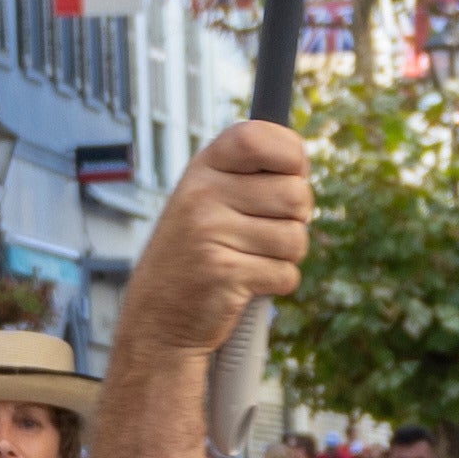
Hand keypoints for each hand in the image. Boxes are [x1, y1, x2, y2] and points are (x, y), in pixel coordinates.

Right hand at [154, 118, 313, 336]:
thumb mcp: (206, 200)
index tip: (289, 175)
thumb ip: (248, 176)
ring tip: (251, 259)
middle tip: (264, 233)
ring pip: (296, 237)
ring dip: (285, 256)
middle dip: (294, 219)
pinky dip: (277, 284)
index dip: (291, 156)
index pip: (258, 137)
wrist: (156, 319)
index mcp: (202, 168)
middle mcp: (202, 194)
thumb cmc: (194, 255)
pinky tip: (246, 283)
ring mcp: (209, 233)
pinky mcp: (223, 273)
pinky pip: (287, 273)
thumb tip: (302, 163)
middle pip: (295, 194)